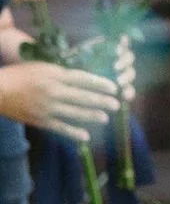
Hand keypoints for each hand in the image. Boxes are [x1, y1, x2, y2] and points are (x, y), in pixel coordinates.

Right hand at [0, 59, 122, 144]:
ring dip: (92, 115)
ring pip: (75, 113)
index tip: (114, 87)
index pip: (83, 79)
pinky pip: (60, 127)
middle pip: (83, 97)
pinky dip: (73, 132)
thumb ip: (60, 72)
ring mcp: (47, 107)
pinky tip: (85, 136)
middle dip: (102, 101)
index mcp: (54, 75)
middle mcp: (53, 91)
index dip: (100, 83)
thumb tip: (81, 77)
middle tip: (116, 104)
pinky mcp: (40, 120)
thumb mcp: (41, 67)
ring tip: (105, 118)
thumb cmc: (19, 75)